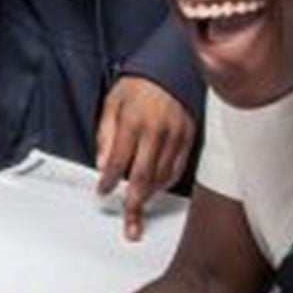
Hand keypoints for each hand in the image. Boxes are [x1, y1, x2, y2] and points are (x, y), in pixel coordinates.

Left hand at [96, 75, 196, 241]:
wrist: (171, 69)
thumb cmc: (139, 84)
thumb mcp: (112, 102)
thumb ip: (106, 134)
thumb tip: (103, 164)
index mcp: (133, 120)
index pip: (119, 160)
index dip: (109, 180)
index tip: (103, 191)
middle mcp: (156, 131)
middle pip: (143, 177)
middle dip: (134, 204)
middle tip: (130, 224)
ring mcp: (175, 136)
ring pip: (162, 177)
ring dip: (149, 197)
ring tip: (139, 211)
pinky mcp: (189, 139)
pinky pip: (177, 169)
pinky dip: (165, 184)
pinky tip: (156, 190)